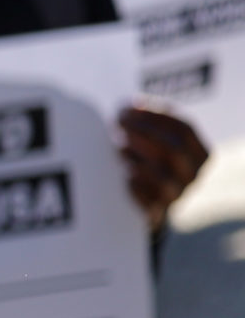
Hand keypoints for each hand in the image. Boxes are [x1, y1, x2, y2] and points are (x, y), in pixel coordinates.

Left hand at [117, 104, 207, 232]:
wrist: (144, 205)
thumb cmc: (146, 162)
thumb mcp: (153, 139)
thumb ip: (146, 121)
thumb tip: (130, 105)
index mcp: (201, 153)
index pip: (185, 129)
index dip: (155, 116)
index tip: (128, 108)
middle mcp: (194, 174)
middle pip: (172, 149)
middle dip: (142, 133)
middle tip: (117, 124)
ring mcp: (178, 195)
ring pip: (160, 175)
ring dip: (134, 157)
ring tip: (117, 148)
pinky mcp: (158, 212)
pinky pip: (145, 197)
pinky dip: (132, 182)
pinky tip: (122, 173)